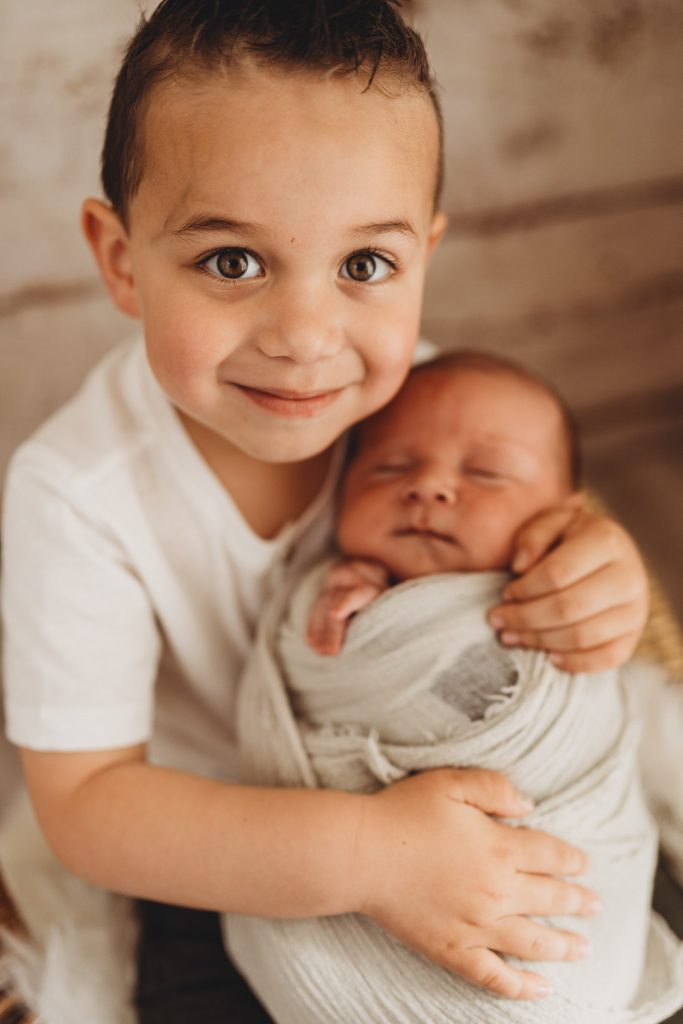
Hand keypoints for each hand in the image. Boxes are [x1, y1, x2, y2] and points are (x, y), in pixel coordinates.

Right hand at [307, 559, 389, 654]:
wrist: (368, 578)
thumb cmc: (385, 601)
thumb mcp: (392, 605)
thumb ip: (392, 617)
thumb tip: (398, 639)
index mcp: (368, 587)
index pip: (356, 594)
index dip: (345, 604)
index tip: (335, 615)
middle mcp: (347, 583)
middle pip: (334, 604)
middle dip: (331, 630)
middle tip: (332, 652)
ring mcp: (333, 588)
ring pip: (321, 607)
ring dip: (320, 632)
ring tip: (322, 652)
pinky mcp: (323, 597)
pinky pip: (314, 612)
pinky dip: (313, 629)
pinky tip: (313, 644)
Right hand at [355, 769, 596, 1000]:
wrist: (361, 854)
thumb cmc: (402, 812)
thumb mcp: (450, 782)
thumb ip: (494, 788)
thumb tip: (529, 804)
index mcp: (499, 847)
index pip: (551, 855)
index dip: (572, 860)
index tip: (583, 864)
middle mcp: (496, 890)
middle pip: (550, 899)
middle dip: (577, 902)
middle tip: (595, 906)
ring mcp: (476, 925)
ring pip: (533, 941)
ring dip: (564, 945)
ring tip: (583, 947)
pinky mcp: (453, 949)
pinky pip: (495, 975)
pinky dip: (522, 986)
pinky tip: (542, 989)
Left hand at [489, 501, 648, 671]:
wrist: (610, 557)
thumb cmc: (571, 540)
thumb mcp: (551, 523)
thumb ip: (532, 537)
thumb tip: (519, 567)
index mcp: (607, 540)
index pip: (556, 574)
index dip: (524, 589)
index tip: (504, 594)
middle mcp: (629, 575)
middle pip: (568, 608)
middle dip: (525, 618)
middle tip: (498, 621)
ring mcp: (636, 609)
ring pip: (583, 635)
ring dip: (540, 641)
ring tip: (512, 637)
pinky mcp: (634, 635)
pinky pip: (608, 658)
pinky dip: (577, 663)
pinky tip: (549, 657)